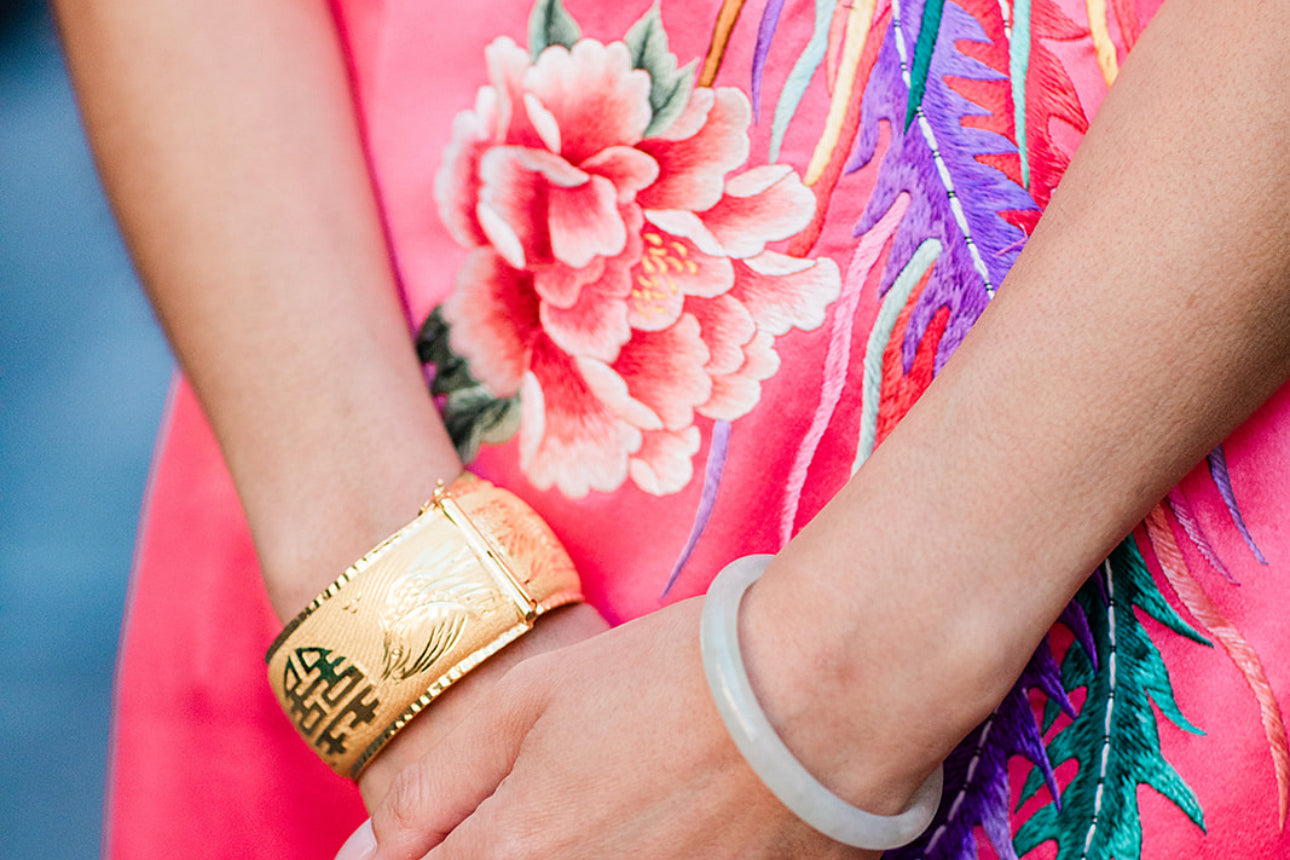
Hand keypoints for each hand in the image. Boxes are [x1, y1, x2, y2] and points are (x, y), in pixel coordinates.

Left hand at [358, 598, 881, 859]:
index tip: (457, 826)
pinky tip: (651, 828)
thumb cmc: (670, 681)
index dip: (422, 854)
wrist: (818, 701)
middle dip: (495, 846)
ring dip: (559, 854)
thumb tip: (363, 857)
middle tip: (545, 807)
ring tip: (605, 806)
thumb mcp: (532, 700)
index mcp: (514, 856)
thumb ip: (436, 784)